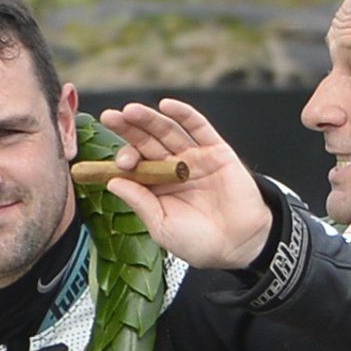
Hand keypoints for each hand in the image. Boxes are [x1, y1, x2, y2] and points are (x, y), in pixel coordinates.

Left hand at [95, 98, 273, 268]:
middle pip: (148, 142)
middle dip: (129, 129)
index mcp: (158, 187)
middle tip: (110, 117)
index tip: (116, 162)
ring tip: (130, 110)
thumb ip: (139, 202)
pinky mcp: (216, 151)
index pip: (136, 164)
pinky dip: (183, 114)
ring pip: (168, 132)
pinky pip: (199, 127)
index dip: (124, 158)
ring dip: (149, 119)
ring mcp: (195, 158)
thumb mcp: (162, 226)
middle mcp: (174, 169)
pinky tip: (167, 105)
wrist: (239, 245)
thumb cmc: (200, 242)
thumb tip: (112, 182)